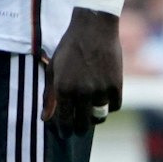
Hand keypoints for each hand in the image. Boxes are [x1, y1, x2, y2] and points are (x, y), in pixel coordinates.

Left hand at [44, 8, 120, 134]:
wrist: (94, 28)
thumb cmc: (70, 48)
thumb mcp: (54, 69)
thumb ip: (49, 95)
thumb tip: (45, 119)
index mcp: (64, 89)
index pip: (64, 122)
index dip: (64, 131)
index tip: (65, 133)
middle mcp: (83, 92)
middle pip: (83, 125)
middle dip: (79, 129)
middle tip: (78, 126)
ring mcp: (101, 89)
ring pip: (99, 117)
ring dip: (94, 117)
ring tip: (90, 112)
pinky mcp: (117, 85)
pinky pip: (114, 107)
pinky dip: (109, 106)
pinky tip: (102, 99)